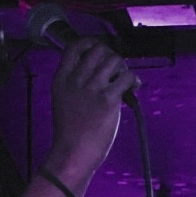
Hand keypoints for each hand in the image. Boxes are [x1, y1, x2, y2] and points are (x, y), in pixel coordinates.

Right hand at [44, 37, 137, 175]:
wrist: (73, 153)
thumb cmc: (69, 133)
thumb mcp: (62, 100)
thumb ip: (74, 83)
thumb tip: (96, 72)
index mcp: (62, 79)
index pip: (74, 47)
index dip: (90, 43)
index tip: (99, 50)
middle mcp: (76, 80)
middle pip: (99, 50)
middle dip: (111, 55)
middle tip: (115, 69)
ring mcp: (93, 88)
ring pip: (115, 60)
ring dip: (123, 67)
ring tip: (124, 80)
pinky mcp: (109, 99)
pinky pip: (127, 77)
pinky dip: (134, 80)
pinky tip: (133, 89)